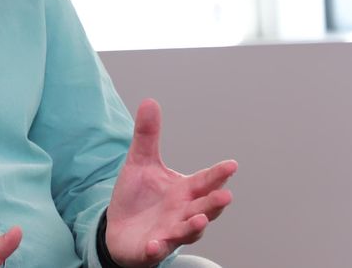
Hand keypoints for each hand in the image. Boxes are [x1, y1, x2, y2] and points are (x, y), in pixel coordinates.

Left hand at [105, 99, 235, 267]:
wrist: (119, 228)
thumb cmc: (137, 197)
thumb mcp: (140, 162)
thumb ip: (148, 135)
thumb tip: (150, 101)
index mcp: (184, 191)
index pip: (205, 181)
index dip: (218, 174)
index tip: (232, 164)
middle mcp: (183, 213)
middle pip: (204, 208)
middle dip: (214, 203)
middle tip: (225, 196)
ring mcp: (170, 232)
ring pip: (187, 231)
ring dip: (194, 227)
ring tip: (199, 220)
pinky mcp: (152, 249)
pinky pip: (157, 250)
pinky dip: (157, 248)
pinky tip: (154, 244)